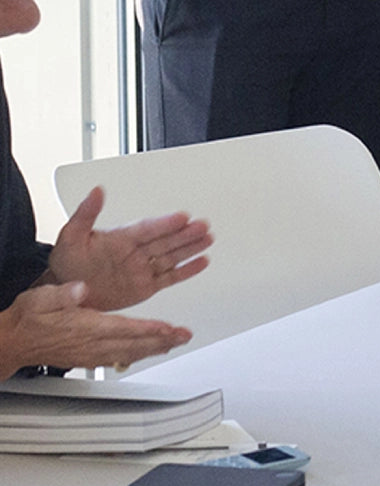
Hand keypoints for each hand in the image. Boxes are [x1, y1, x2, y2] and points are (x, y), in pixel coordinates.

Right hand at [0, 282, 192, 379]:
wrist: (13, 341)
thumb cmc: (28, 318)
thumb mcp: (41, 298)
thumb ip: (63, 293)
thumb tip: (81, 287)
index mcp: (84, 327)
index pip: (122, 329)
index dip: (147, 329)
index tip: (168, 327)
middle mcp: (90, 344)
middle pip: (132, 344)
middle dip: (161, 341)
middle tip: (184, 336)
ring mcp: (90, 354)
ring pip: (129, 353)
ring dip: (154, 348)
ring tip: (176, 342)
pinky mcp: (88, 358)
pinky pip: (119, 357)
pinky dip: (138, 353)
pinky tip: (150, 350)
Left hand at [45, 186, 211, 311]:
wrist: (66, 293)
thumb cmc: (67, 264)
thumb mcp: (70, 236)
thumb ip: (86, 214)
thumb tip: (96, 191)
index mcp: (121, 238)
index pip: (148, 229)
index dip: (164, 223)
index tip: (181, 216)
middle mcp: (136, 252)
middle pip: (166, 240)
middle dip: (185, 233)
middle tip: (202, 225)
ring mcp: (142, 269)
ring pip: (172, 256)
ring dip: (191, 248)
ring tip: (208, 238)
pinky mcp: (145, 287)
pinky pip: (170, 278)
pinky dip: (187, 271)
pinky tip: (201, 261)